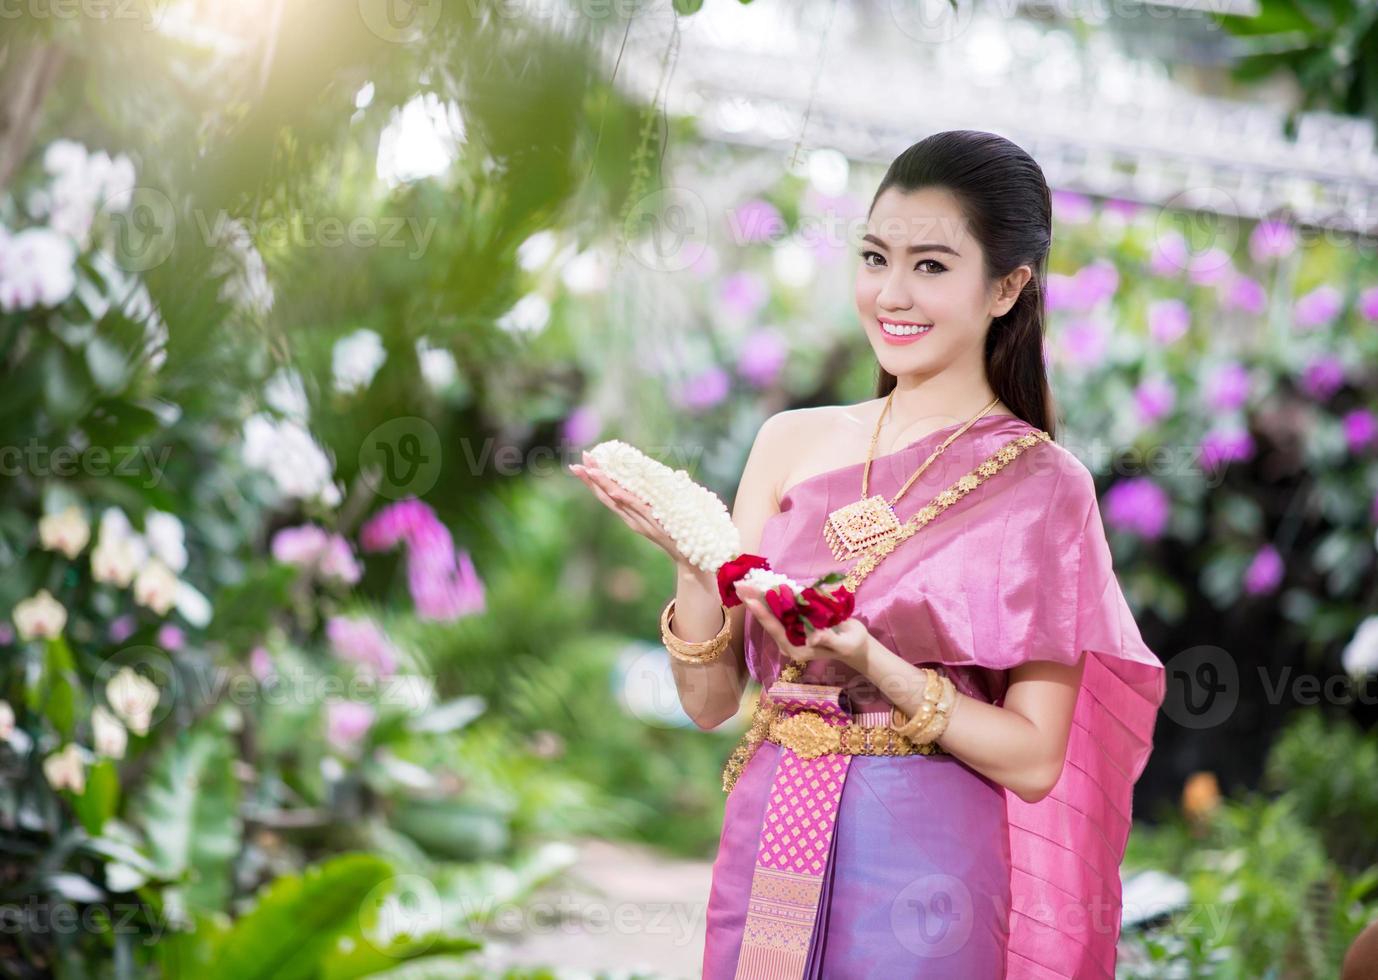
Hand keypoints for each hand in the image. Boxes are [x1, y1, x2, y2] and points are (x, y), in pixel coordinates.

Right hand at [569, 452, 696, 569]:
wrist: (690, 556)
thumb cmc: (678, 532)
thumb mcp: (663, 513)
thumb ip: (657, 499)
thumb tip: (667, 475)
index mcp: (632, 514)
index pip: (609, 494)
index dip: (595, 481)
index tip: (582, 465)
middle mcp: (632, 518)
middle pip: (606, 496)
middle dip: (591, 480)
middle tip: (576, 465)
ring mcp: (641, 521)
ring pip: (618, 501)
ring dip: (603, 485)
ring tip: (590, 471)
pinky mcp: (653, 523)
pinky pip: (637, 509)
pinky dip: (625, 500)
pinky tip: (614, 491)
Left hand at [734, 583, 871, 667]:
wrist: (855, 644)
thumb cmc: (850, 646)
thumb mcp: (843, 644)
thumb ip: (827, 640)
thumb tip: (813, 638)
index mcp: (796, 649)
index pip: (776, 630)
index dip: (763, 614)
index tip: (750, 600)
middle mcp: (790, 640)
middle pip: (769, 620)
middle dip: (756, 602)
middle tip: (741, 585)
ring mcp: (792, 630)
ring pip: (773, 613)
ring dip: (761, 597)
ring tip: (746, 582)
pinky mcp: (796, 622)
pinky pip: (783, 608)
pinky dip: (775, 596)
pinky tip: (764, 584)